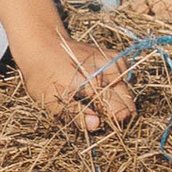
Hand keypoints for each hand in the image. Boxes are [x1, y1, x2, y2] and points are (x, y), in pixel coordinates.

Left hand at [17, 36, 135, 133]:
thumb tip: (96, 125)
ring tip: (95, 97)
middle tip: (95, 112)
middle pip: (128, 102)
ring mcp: (112, 60)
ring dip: (117, 99)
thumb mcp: (50, 100)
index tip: (100, 123)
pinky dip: (118, 84)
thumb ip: (74, 114)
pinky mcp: (114, 55)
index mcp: (91, 83)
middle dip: (116, 113)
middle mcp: (107, 70)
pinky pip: (125, 76)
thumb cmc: (43, 77)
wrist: (43, 46)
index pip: (120, 110)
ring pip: (128, 90)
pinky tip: (103, 84)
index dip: (112, 122)